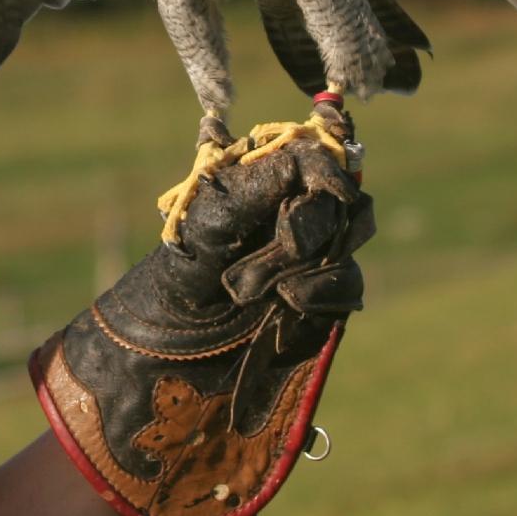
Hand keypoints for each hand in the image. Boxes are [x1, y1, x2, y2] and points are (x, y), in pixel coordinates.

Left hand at [30, 131, 370, 515]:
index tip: (325, 186)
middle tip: (284, 243)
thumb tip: (312, 156)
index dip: (327, 166)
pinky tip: (286, 307)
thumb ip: (259, 185)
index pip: (313, 154)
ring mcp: (309, 258)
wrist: (166, 361)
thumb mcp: (208, 224)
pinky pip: (347, 286)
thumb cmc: (174, 281)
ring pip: (350, 238)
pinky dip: (322, 294)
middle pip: (341, 195)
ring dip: (309, 262)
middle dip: (311, 222)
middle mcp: (287, 212)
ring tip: (261, 289)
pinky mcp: (320, 303)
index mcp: (257, 182)